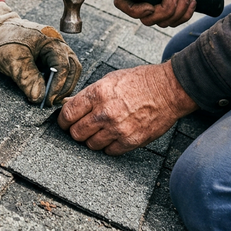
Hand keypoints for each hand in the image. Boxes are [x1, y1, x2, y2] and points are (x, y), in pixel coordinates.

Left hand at [0, 1, 81, 104]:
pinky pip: (60, 71)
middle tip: (52, 102)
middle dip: (64, 87)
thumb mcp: (13, 60)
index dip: (58, 85)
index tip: (48, 100)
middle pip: (73, 68)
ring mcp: (55, 50)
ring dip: (62, 86)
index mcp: (51, 40)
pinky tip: (46, 91)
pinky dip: (56, 82)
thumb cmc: (3, 40)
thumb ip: (27, 78)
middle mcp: (58, 44)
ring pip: (69, 70)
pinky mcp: (50, 57)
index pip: (63, 66)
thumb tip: (39, 97)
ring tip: (50, 98)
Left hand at [57, 61, 197, 155]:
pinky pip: (109, 151)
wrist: (167, 90)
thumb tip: (69, 105)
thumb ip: (88, 94)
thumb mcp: (109, 79)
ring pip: (91, 144)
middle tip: (82, 127)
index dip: (63, 120)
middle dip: (76, 131)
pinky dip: (109, 146)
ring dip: (93, 139)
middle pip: (76, 133)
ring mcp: (118, 129)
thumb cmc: (139, 81)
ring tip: (101, 130)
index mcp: (97, 93)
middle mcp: (105, 112)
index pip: (68, 114)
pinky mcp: (130, 141)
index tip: (65, 122)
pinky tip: (114, 136)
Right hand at [115, 0, 206, 27]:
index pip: (121, 2)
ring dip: (177, 11)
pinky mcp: (165, 9)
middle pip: (143, 16)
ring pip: (158, 21)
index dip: (134, 10)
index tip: (151, 7)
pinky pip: (171, 22)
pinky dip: (183, 13)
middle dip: (164, 10)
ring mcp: (153, 2)